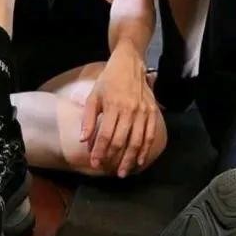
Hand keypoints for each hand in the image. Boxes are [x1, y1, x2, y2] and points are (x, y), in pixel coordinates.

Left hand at [80, 44, 160, 176]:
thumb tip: (83, 140)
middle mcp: (129, 110)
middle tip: (108, 171)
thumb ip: (88, 119)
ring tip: (123, 172)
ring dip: (130, 159)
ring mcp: (143, 111)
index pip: (105, 135)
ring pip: (136, 141)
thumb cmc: (108, 80)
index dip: (99, 152)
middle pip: (121, 141)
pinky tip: (140, 160)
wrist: (130, 63)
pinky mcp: (152, 111)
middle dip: (113, 158)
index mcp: (112, 106)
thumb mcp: (93, 96)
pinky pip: (150, 134)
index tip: (95, 163)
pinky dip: (145, 149)